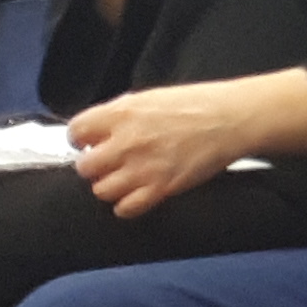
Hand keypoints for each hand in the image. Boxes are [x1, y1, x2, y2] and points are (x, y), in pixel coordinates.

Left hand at [64, 84, 253, 218]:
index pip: (75, 132)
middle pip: (85, 167)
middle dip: (96, 166)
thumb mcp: (150, 97)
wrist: (231, 119)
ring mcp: (142, 168)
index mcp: (121, 113)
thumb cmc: (199, 104)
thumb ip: (120, 115)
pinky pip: (125, 209)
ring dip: (111, 186)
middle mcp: (126, 142)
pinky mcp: (161, 188)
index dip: (82, 139)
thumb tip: (101, 129)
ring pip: (101, 190)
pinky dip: (127, 205)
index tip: (90, 142)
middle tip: (110, 162)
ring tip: (125, 179)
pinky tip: (137, 195)